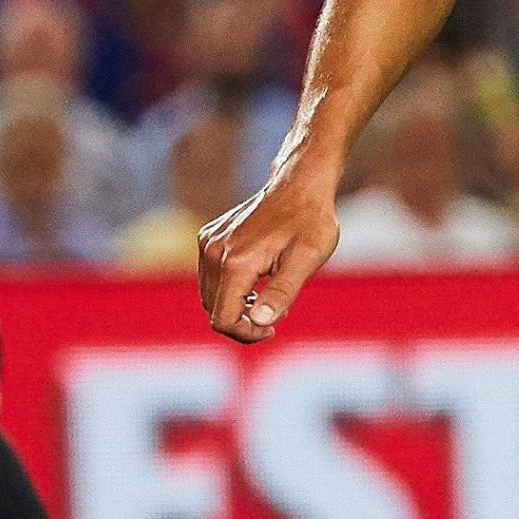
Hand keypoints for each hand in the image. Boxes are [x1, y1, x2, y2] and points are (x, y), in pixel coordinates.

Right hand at [197, 162, 339, 341]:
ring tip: (271, 295)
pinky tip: (259, 279)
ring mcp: (208, 242)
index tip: (273, 329)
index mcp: (235, 262)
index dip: (247, 334)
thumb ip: (281, 293)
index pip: (224, 319)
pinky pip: (211, 277)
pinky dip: (231, 287)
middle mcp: (214, 252)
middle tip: (278, 311)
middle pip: (214, 310)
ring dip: (237, 305)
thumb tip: (260, 321)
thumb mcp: (306, 260)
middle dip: (244, 321)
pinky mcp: (209, 237)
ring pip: (211, 296)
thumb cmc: (309, 222)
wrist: (300, 185)